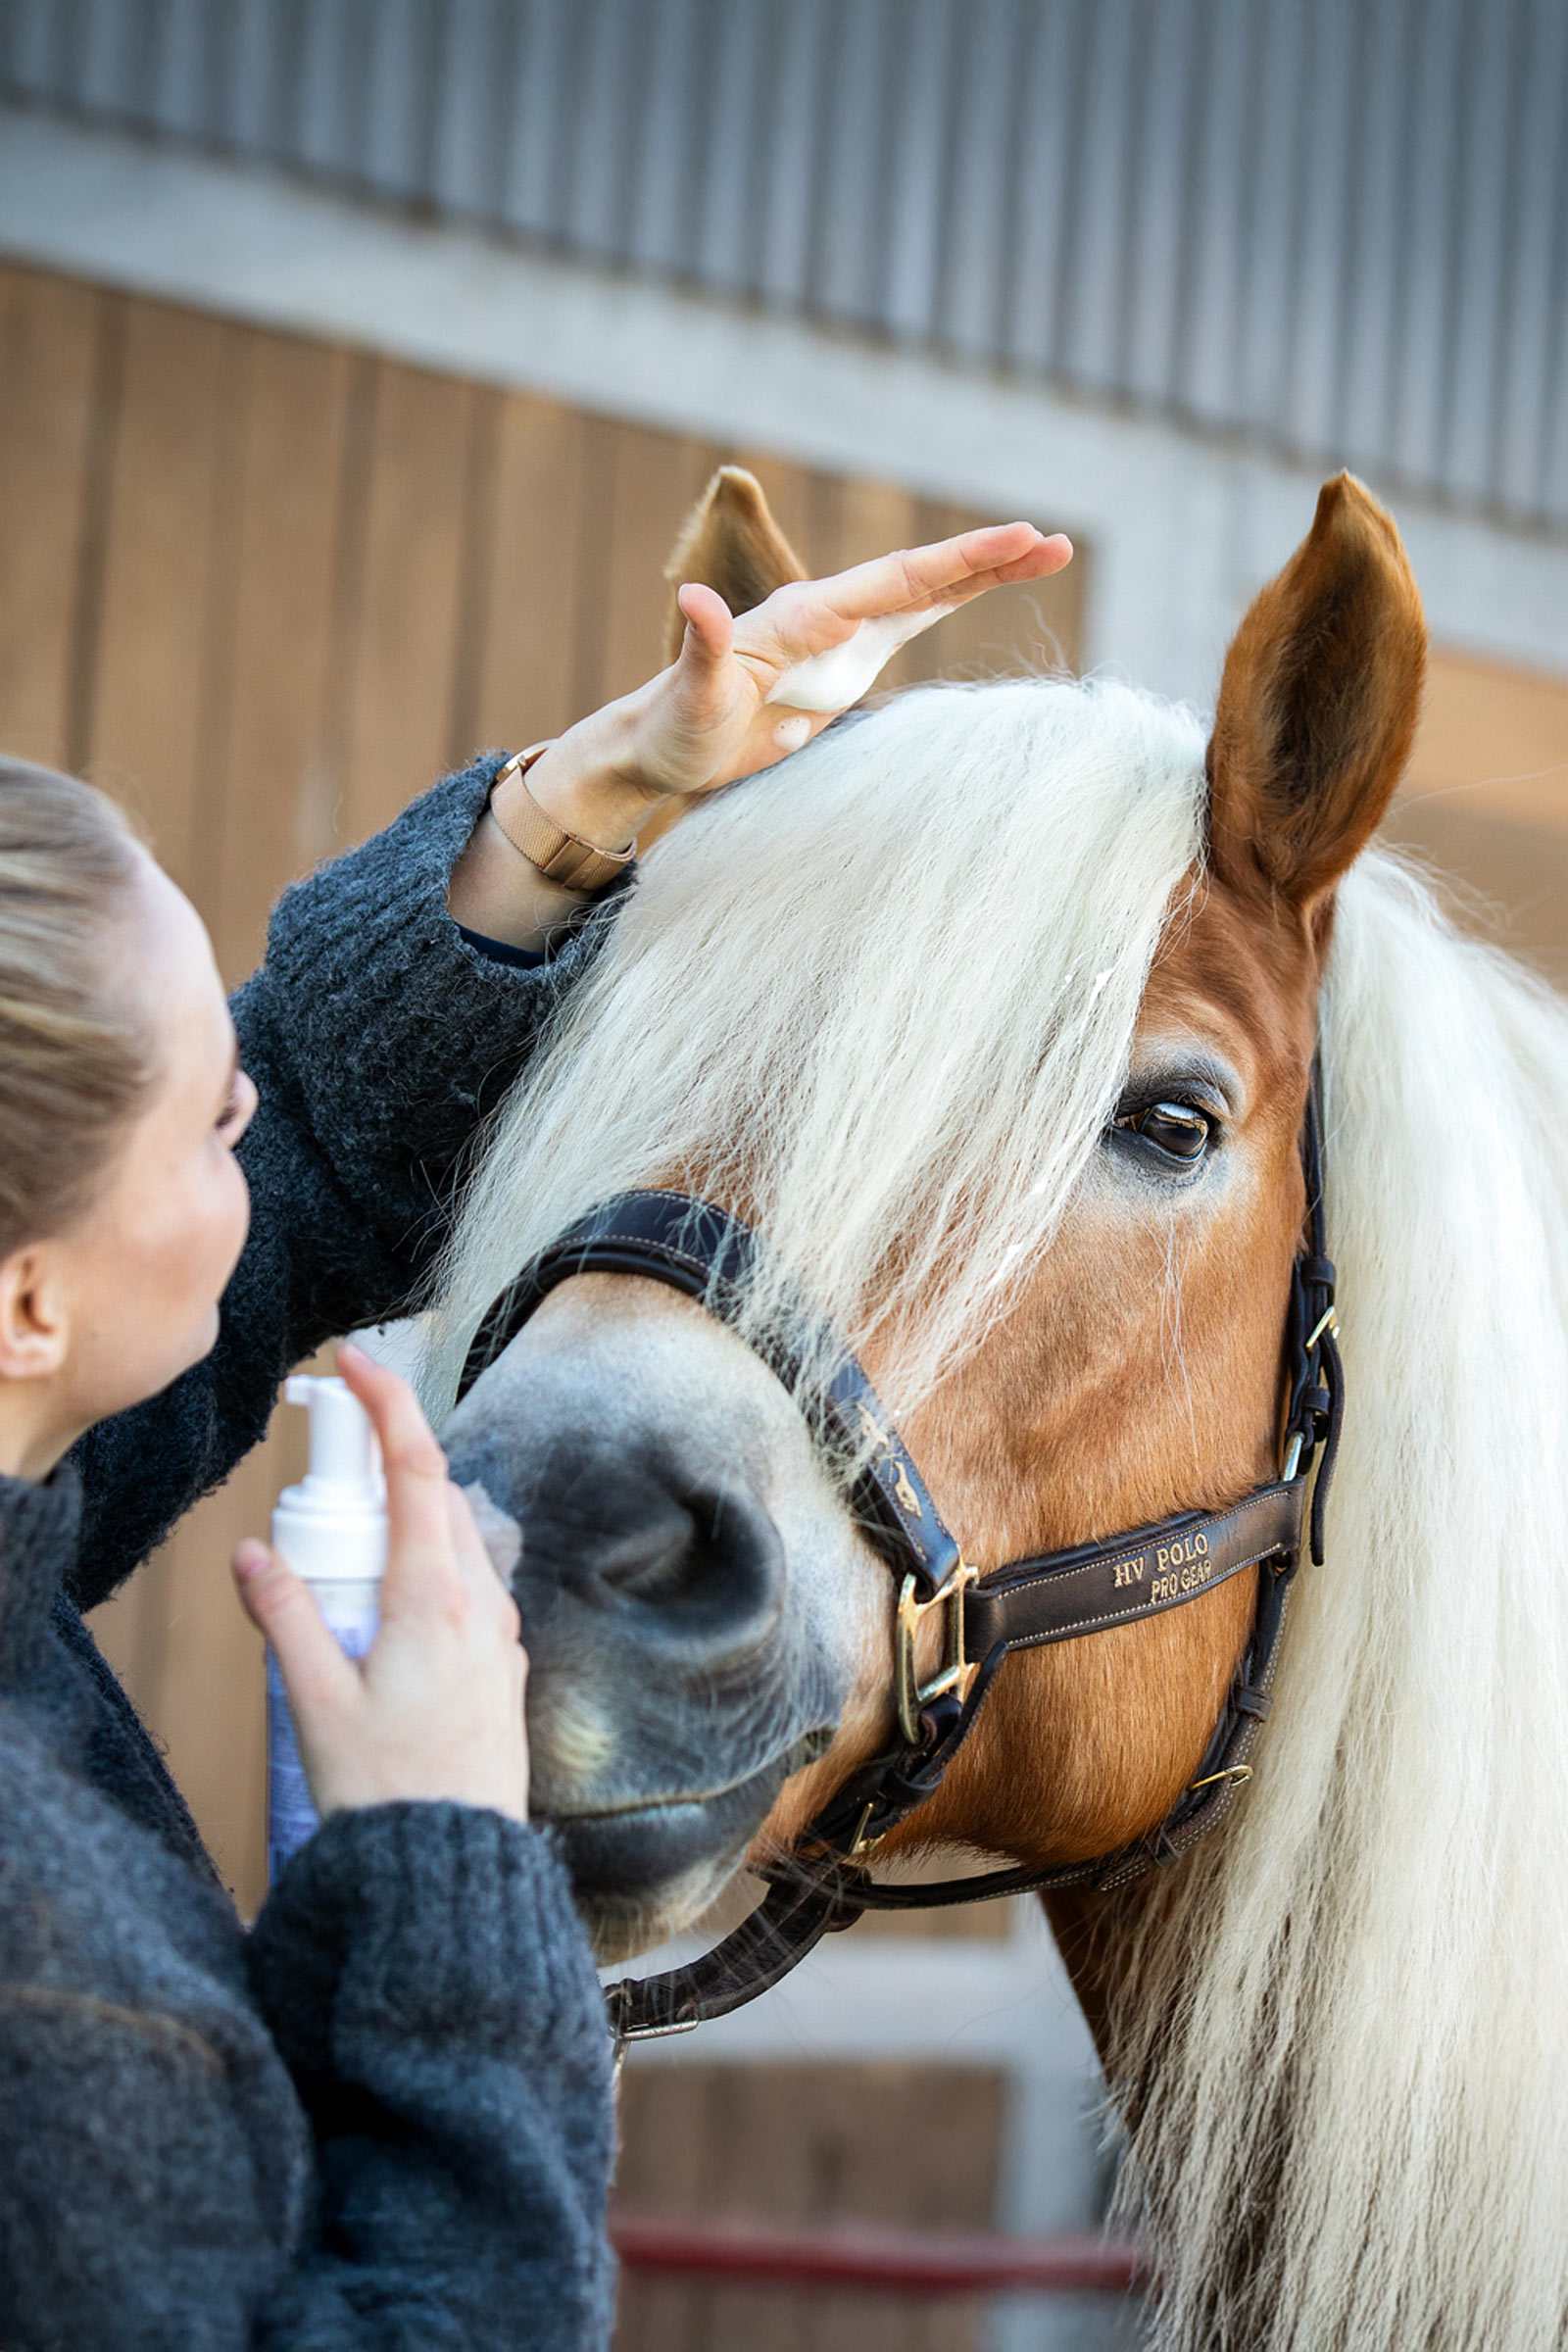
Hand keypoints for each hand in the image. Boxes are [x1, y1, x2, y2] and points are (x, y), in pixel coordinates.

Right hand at [234, 1344, 528, 1825]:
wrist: (455, 1868)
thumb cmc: (386, 1791)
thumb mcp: (313, 1701)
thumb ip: (284, 1616)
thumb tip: (252, 1551)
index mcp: (436, 1596)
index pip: (416, 1467)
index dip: (388, 1402)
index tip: (355, 1362)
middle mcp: (482, 1604)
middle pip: (435, 1498)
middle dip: (383, 1466)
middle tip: (328, 1461)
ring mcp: (501, 1637)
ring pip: (455, 1545)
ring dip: (404, 1527)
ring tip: (342, 1563)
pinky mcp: (504, 1669)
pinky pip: (467, 1593)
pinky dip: (425, 1576)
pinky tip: (385, 1620)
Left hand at [522, 520, 1071, 843]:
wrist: (660, 745)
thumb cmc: (673, 725)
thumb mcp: (690, 696)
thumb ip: (702, 647)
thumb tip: (696, 600)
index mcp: (804, 616)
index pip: (893, 580)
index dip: (956, 560)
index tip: (1012, 537)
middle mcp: (829, 615)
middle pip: (922, 575)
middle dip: (988, 558)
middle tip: (1054, 541)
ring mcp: (842, 636)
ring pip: (926, 592)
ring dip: (984, 571)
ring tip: (1049, 552)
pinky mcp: (847, 662)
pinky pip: (912, 621)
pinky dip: (954, 601)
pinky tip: (991, 586)